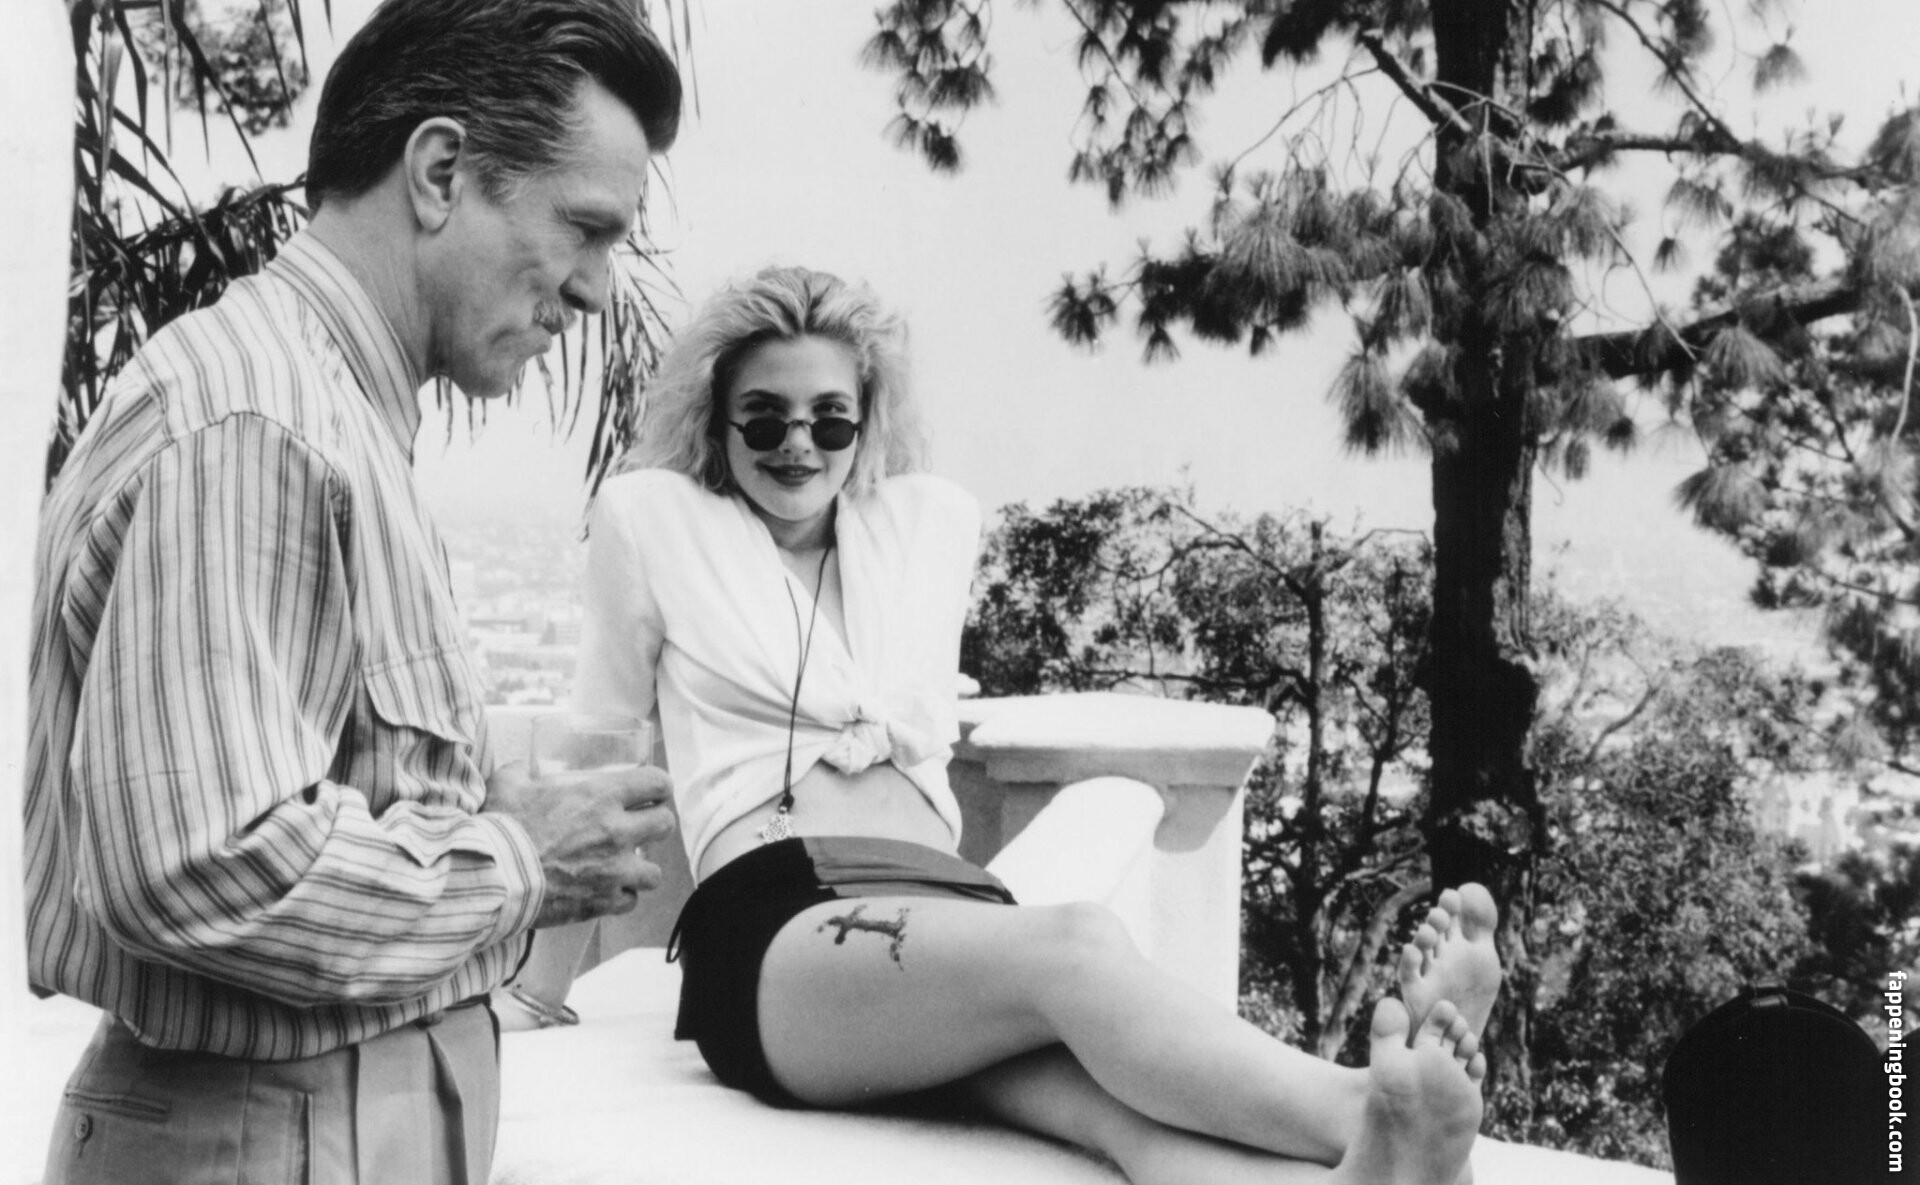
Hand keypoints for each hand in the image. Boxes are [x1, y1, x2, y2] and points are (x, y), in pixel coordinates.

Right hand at [482, 760, 675, 927]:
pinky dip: (621, 896)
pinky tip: (606, 890)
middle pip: (666, 825)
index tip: (652, 792)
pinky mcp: (602, 902)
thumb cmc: (501, 827)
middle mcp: (617, 832)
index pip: (658, 784)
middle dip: (655, 824)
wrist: (492, 876)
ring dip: (642, 867)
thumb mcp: (509, 783)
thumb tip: (525, 767)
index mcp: (602, 796)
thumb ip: (523, 771)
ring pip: (655, 871)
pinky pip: (630, 901)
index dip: (659, 786)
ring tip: (625, 865)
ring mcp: (614, 871)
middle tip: (640, 826)